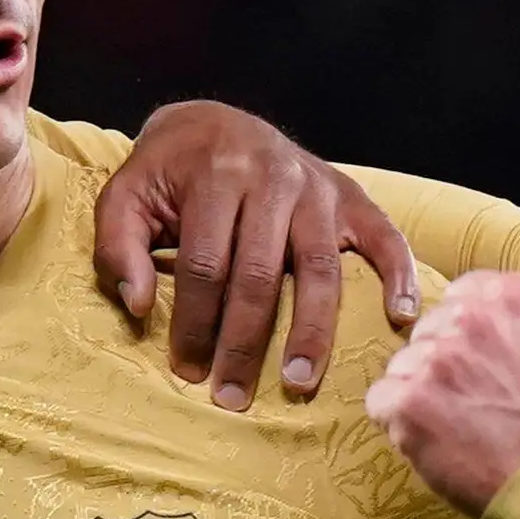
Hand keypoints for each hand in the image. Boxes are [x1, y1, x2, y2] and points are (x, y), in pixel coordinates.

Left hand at [94, 100, 420, 410]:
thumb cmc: (166, 174)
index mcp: (217, 174)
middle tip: (233, 396)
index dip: (194, 323)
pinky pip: (385, 236)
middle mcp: (274, 176)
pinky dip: (399, 275)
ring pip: (321, 268)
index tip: (186, 371)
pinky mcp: (350, 195)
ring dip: (312, 331)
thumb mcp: (125, 197)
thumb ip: (119, 248)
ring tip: (300, 383)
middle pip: (261, 273)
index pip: (206, 264)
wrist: (213, 122)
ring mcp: (318, 186)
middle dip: (245, 342)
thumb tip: (139, 306)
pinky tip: (400, 317)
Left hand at [365, 270, 519, 513]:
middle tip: (470, 398)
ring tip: (454, 423)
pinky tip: (431, 438)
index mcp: (508, 296)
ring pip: (402, 365)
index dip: (463, 333)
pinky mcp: (408, 401)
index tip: (478, 361)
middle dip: (441, 361)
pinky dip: (398, 421)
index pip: (460, 296)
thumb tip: (499, 300)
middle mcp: (468, 319)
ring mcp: (435, 359)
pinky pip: (381, 400)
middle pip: (428, 331)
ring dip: (419, 391)